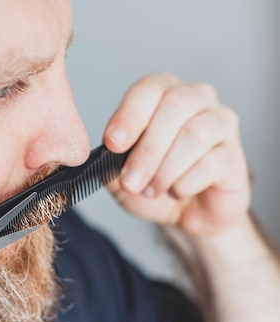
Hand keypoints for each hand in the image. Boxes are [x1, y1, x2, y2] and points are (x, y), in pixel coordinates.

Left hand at [103, 73, 249, 235]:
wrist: (182, 213)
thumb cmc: (150, 182)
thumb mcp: (118, 171)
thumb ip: (109, 157)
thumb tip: (107, 149)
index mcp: (163, 92)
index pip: (148, 88)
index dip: (129, 116)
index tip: (113, 144)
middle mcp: (196, 98)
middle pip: (174, 107)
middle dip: (147, 150)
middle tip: (131, 181)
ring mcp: (221, 123)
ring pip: (194, 135)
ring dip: (165, 170)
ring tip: (151, 189)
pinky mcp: (235, 154)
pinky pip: (211, 163)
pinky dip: (185, 183)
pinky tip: (176, 191)